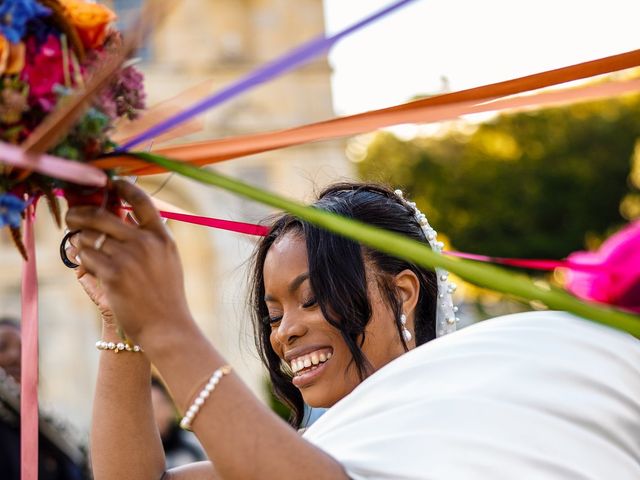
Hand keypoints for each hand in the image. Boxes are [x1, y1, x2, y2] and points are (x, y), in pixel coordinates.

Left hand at [65, 180, 193, 345]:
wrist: (166, 326)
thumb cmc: (165, 295)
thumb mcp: (167, 260)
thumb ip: (151, 238)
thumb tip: (127, 218)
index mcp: (162, 237)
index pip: (141, 200)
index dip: (123, 187)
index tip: (110, 182)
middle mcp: (146, 243)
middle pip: (104, 215)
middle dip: (81, 213)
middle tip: (72, 216)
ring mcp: (130, 257)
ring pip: (90, 237)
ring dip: (81, 241)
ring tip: (81, 247)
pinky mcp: (113, 274)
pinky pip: (86, 256)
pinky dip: (82, 259)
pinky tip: (86, 266)